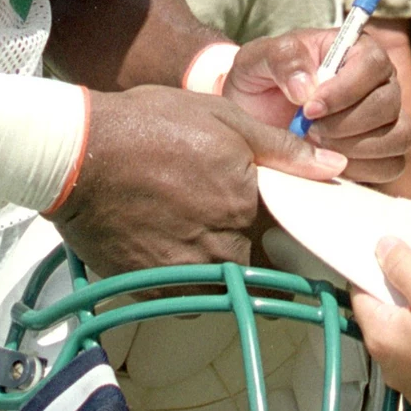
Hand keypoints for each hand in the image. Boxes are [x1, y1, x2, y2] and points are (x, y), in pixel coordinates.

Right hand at [53, 83, 348, 274]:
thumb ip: (283, 149)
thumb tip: (335, 167)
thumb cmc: (149, 126)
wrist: (75, 153)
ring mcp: (186, 275)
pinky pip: (182, 292)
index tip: (281, 228)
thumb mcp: (224, 118)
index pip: (289, 237)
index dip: (285, 230)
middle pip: (254, 261)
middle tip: (214, 212)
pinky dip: (180, 273)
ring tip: (184, 223)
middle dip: (246, 243)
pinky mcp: (150, 288)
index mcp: (249, 209)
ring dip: (213, 261)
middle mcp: (223, 250)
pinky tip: (162, 238)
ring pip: (219, 280)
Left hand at [222, 28, 410, 184]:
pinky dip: (363, 169)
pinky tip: (330, 162)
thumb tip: (307, 88)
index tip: (309, 109)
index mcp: (356, 49)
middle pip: (389, 103)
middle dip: (347, 123)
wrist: (255, 116)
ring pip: (398, 136)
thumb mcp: (258, 59)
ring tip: (319, 145)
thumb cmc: (262, 79)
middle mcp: (380, 82)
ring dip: (357, 147)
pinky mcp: (383, 152)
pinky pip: (392, 165)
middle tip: (311, 130)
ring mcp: (386, 118)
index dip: (345, 89)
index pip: (372, 64)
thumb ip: (283, 60)